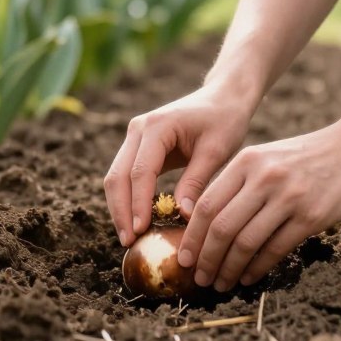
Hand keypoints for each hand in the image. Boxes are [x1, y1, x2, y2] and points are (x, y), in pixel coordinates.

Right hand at [104, 87, 253, 246]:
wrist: (222, 98)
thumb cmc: (224, 121)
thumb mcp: (216, 151)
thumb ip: (196, 181)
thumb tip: (182, 216)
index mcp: (157, 126)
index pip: (140, 171)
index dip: (138, 204)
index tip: (141, 231)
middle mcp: (138, 129)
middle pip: (118, 175)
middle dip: (120, 211)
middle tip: (128, 242)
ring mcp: (134, 136)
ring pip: (116, 177)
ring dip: (119, 207)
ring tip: (129, 238)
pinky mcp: (138, 146)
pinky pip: (125, 175)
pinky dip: (127, 199)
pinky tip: (137, 222)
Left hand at [177, 120, 340, 291]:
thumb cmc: (309, 156)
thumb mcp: (268, 157)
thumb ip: (240, 182)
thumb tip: (209, 222)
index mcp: (247, 161)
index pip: (206, 204)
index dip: (191, 236)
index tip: (184, 257)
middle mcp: (264, 177)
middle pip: (221, 226)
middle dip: (206, 258)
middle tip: (199, 277)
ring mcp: (288, 197)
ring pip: (245, 242)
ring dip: (229, 269)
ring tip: (221, 283)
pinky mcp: (311, 216)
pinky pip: (275, 249)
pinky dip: (257, 268)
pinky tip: (248, 277)